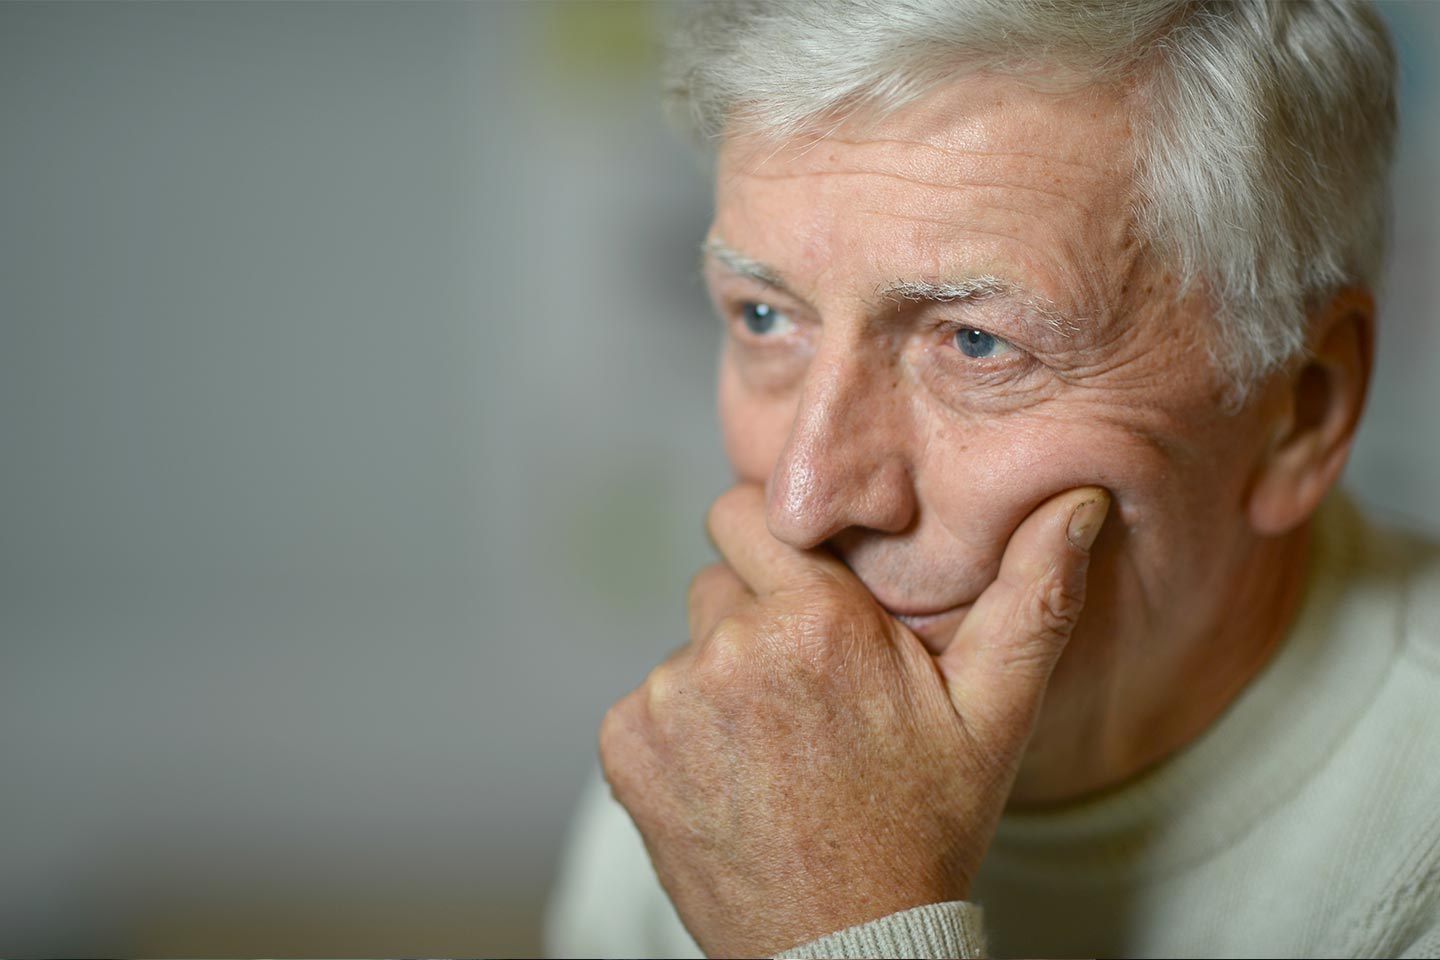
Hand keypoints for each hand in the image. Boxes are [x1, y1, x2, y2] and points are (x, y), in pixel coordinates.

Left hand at [598, 483, 1109, 956]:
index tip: (801, 586)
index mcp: (818, 619)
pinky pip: (649, 702)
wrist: (843, 948)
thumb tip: (1080, 504)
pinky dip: (681, 731)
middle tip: (809, 689)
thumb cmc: (923, 830)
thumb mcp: (995, 716)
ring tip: (776, 746)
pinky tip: (734, 778)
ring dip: (722, 678)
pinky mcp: (626, 746)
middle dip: (757, 616)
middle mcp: (732, 646)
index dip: (775, 546)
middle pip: (720, 583)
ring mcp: (670, 698)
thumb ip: (1033, 598)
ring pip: (688, 647)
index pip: (745, 512)